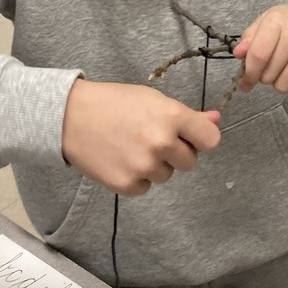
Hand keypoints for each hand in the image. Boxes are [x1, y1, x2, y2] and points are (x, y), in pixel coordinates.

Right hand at [62, 79, 220, 195]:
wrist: (70, 117)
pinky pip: (145, 187)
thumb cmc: (114, 103)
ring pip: (167, 175)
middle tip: (152, 138)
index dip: (201, 138)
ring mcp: (143, 166)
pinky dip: (137, 178)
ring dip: (155, 165)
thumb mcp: (153, 100)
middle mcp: (161, 143)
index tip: (190, 136)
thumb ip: (187, 115)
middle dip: (176, 152)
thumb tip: (216, 119)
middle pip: (190, 161)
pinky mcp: (126, 184)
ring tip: (132, 146)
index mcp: (172, 116)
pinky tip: (121, 159)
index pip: (210, 140)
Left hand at [233, 0, 287, 95]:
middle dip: (264, 77)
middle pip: (267, 75)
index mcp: (276, 21)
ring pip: (283, 86)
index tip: (245, 81)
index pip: (257, 56)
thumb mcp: (269, 19)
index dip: (248, 73)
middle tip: (273, 66)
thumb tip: (238, 54)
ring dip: (281, 82)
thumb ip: (250, 36)